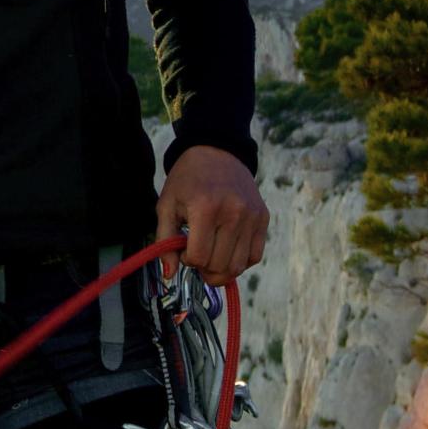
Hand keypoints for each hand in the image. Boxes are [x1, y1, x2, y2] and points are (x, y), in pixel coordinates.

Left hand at [155, 144, 267, 288]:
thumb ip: (164, 242)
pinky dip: (239, 262)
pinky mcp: (263, 218)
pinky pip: (254, 256)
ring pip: (238, 266)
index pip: (199, 257)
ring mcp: (252, 216)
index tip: (183, 250)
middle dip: (203, 268)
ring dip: (221, 270)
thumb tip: (169, 275)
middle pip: (219, 265)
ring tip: (210, 255)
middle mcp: (233, 213)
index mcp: (205, 208)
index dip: (187, 261)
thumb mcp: (166, 206)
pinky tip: (226, 251)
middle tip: (196, 255)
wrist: (217, 153)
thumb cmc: (186, 181)